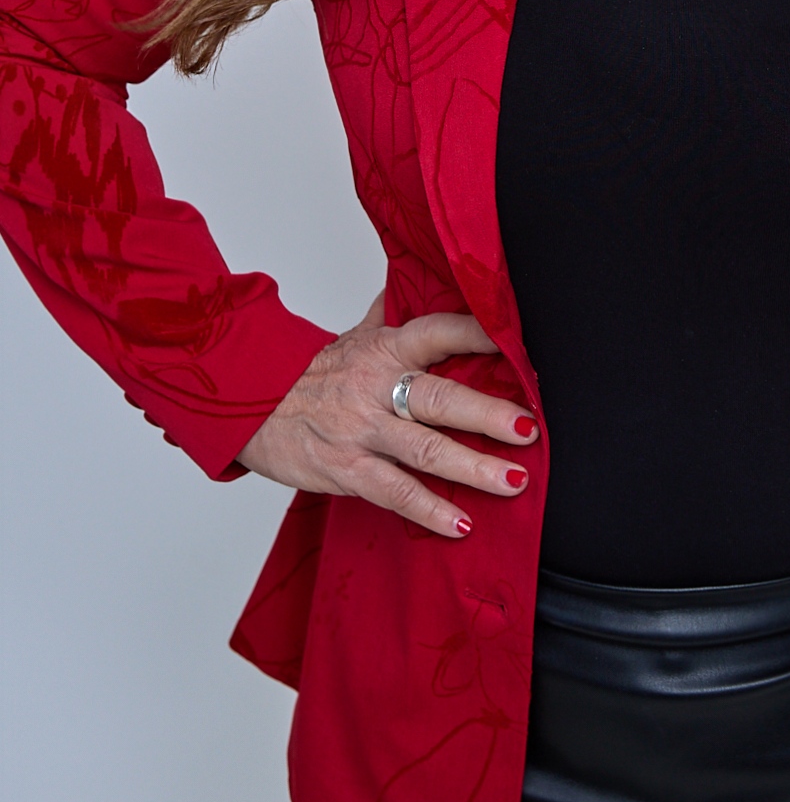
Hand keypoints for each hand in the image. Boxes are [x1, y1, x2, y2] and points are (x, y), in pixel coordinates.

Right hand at [238, 296, 538, 538]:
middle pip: (439, 397)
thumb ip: (388, 313)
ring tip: (513, 481)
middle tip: (529, 428)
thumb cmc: (308, 374)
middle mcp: (376, 386)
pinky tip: (460, 524)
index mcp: (384, 348)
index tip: (517, 341)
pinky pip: (394, 491)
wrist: (247, 406)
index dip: (477, 333)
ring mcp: (362, 431)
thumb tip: (412, 277)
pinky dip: (428, 509)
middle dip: (487, 414)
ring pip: (424, 449)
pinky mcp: (346, 469)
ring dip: (472, 467)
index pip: (437, 332)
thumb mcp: (350, 336)